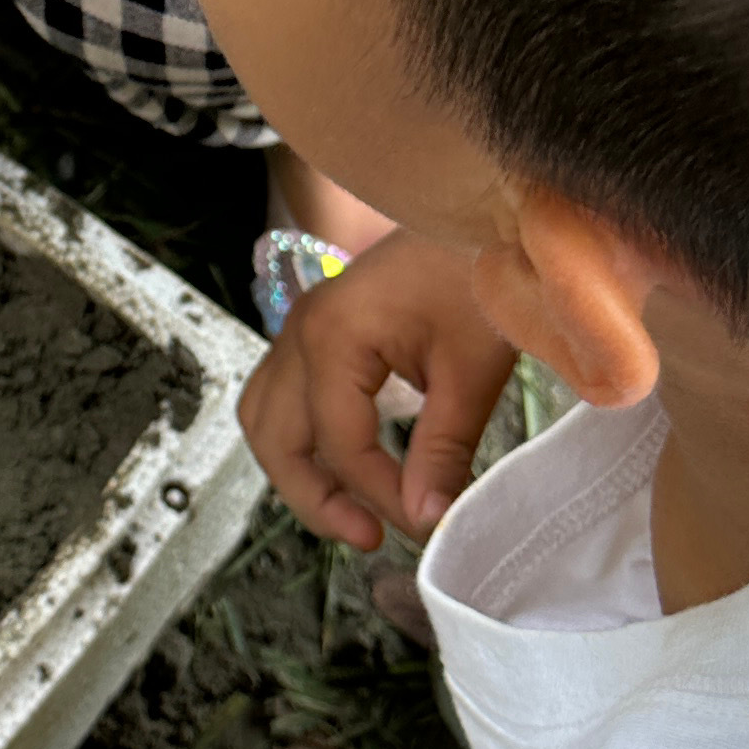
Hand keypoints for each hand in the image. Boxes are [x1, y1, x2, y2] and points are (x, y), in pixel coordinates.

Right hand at [240, 232, 518, 548]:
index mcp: (333, 336)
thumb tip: (427, 521)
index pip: (341, 443)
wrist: (483, 212)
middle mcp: (300, 332)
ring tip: (353, 510)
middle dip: (315, 496)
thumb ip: (442, 450)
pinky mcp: (315, 330)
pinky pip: (283, 396)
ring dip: (298, 470)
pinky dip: (302, 438)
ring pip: (265, 418)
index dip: (379, 495)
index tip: (427, 524)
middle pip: (275, 437)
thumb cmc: (479, 278)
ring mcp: (300, 328)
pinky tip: (347, 463)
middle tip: (371, 537)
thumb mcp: (471, 372)